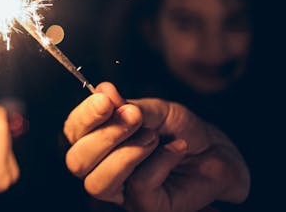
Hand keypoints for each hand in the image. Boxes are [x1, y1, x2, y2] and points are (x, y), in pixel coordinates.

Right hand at [63, 82, 248, 211]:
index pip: (72, 132)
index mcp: (96, 141)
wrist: (217, 152)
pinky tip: (175, 148)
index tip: (105, 100)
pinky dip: (160, 161)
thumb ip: (127, 105)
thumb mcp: (154, 110)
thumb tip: (102, 90)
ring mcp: (121, 192)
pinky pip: (139, 186)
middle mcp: (101, 169)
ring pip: (98, 183)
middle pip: (76, 162)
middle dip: (104, 137)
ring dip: (127, 153)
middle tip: (135, 117)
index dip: (84, 117)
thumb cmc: (180, 131)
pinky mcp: (145, 206)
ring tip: (154, 136)